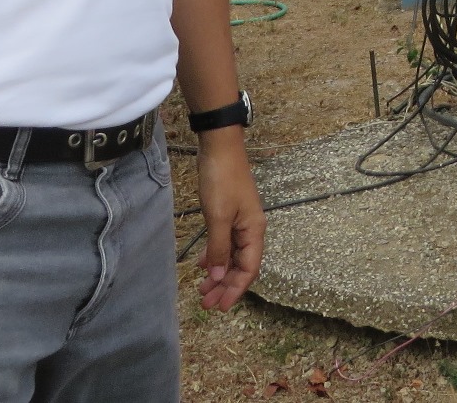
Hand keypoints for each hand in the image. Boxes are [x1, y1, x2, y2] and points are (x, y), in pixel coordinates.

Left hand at [195, 133, 264, 309]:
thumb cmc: (221, 181)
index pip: (249, 269)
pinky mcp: (229, 214)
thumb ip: (220, 249)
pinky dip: (215, 256)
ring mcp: (240, 221)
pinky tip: (203, 264)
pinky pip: (225, 243)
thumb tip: (220, 278)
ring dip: (219, 274)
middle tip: (206, 304)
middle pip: (241, 265)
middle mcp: (251, 229)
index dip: (236, 290)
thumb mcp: (218, 217)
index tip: (220, 308)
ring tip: (202, 290)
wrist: (220, 148)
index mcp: (254, 230)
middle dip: (226, 286)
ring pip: (232, 256)